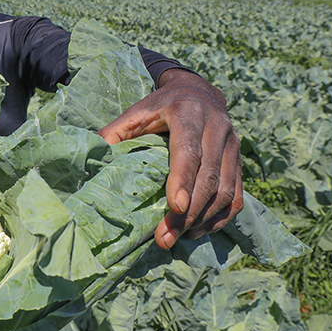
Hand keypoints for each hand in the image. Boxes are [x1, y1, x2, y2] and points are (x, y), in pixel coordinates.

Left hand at [97, 69, 243, 248]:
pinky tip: (196, 231)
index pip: (189, 148)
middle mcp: (216, 126)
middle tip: (166, 237)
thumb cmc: (160, 106)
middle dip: (188, 211)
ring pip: (225, 189)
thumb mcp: (135, 112)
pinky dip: (219, 218)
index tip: (175, 207)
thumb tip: (92, 155)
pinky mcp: (239, 161)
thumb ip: (114, 132)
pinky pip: (236, 196)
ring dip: (202, 219)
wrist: (199, 92)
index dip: (183, 178)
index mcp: (187, 112)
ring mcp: (233, 145)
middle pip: (208, 175)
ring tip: (177, 237)